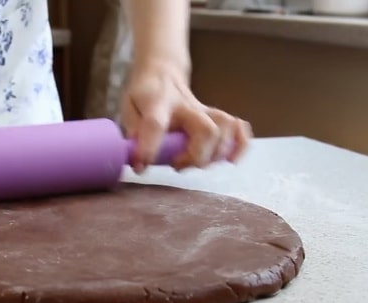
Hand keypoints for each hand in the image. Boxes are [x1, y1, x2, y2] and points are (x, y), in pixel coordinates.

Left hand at [120, 60, 251, 172]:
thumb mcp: (128, 108)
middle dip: (196, 156)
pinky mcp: (216, 116)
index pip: (156, 124)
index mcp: (158, 103)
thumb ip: (132, 131)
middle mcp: (186, 106)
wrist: (161, 71)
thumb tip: (136, 160)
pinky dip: (239, 146)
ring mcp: (204, 110)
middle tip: (177, 165)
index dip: (149, 147)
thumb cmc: (143, 95)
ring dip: (215, 154)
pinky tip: (229, 160)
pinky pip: (238, 128)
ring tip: (195, 163)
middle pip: (206, 130)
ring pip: (225, 129)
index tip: (142, 166)